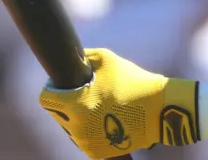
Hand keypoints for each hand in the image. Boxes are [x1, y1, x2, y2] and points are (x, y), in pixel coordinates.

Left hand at [39, 48, 199, 158]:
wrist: (160, 110)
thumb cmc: (134, 82)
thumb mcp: (107, 60)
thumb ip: (84, 57)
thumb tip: (70, 59)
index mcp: (75, 104)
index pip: (46, 99)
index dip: (52, 88)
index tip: (62, 85)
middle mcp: (77, 127)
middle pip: (57, 114)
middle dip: (65, 103)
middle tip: (83, 94)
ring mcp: (86, 142)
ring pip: (69, 128)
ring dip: (76, 117)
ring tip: (94, 106)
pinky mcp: (97, 152)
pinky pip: (83, 139)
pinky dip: (88, 130)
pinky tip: (100, 118)